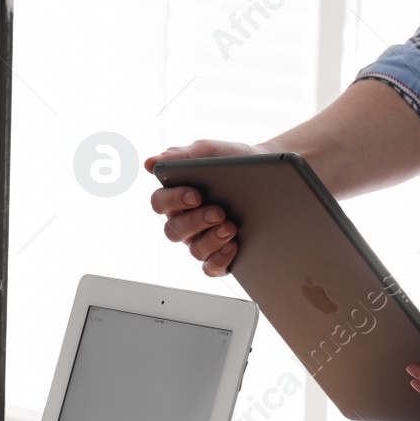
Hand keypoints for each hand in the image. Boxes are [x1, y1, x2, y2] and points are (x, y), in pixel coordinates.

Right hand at [146, 139, 261, 275]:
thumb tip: (149, 164)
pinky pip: (210, 268)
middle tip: (219, 212)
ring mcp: (202, 241)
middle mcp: (185, 222)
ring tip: (231, 227)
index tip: (195, 194)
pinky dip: (218, 260)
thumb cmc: (234, 161)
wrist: (269, 175)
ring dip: (211, 240)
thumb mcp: (209, 152)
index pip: (160, 203)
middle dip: (196, 222)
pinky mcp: (220, 256)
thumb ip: (181, 155)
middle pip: (174, 231)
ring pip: (193, 250)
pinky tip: (233, 246)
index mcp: (177, 198)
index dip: (173, 200)